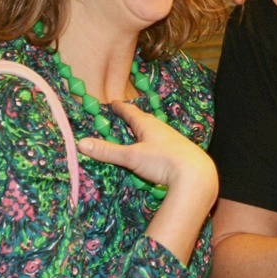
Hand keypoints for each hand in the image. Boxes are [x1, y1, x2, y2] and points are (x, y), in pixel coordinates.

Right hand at [77, 101, 216, 196]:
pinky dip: (155, 144)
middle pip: (145, 120)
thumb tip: (81, 143)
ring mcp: (173, 140)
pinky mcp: (180, 153)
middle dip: (134, 118)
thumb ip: (108, 151)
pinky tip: (156, 151)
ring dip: (146, 131)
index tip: (113, 102)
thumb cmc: (162, 161)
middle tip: (125, 115)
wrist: (196, 175)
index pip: (131, 112)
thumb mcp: (131, 157)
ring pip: (156, 131)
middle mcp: (162, 129)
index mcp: (148, 125)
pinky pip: (163, 143)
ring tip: (139, 132)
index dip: (121, 107)